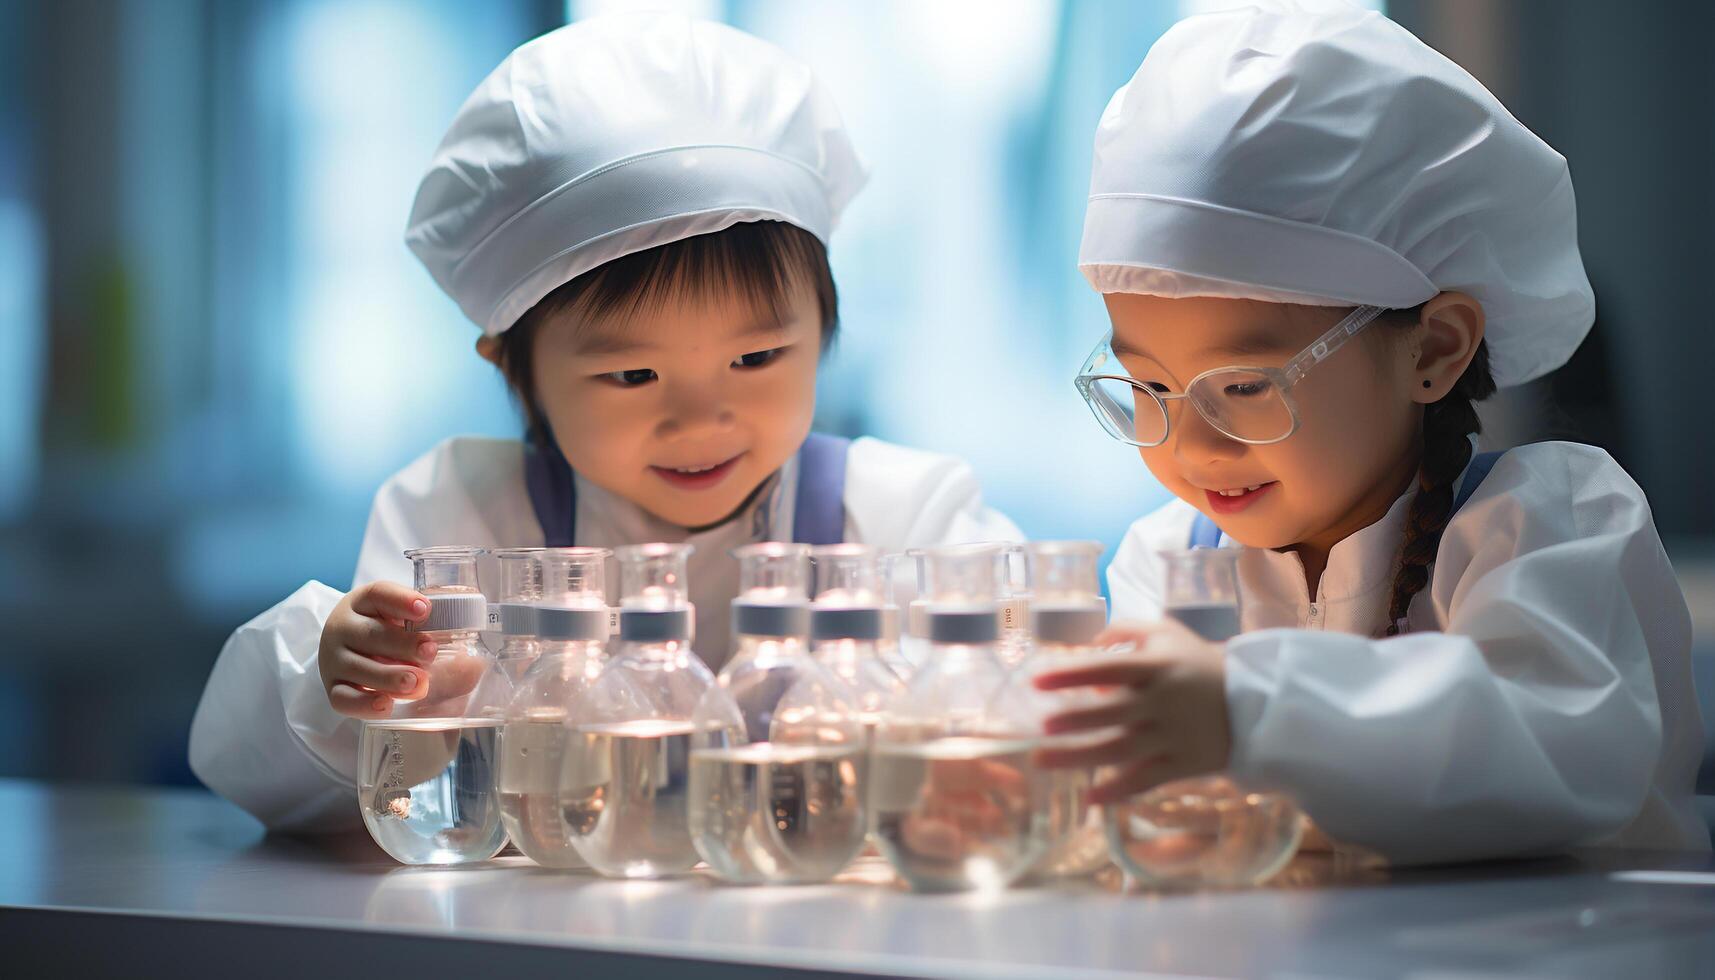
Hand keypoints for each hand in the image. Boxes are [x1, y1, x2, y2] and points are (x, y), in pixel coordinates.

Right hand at [319, 582, 434, 718]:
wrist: (344, 651)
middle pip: (370, 634)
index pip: (378, 594)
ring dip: (390, 676)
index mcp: (362, 602)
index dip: (401, 600)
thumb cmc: (382, 632)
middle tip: (430, 652)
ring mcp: (334, 659)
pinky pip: (343, 699)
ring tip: (418, 683)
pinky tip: (386, 705)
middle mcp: (343, 628)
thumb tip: (474, 665)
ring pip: (358, 667)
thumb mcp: (399, 619)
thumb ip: (430, 629)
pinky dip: (364, 704)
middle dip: (403, 644)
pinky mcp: (332, 687)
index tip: (425, 609)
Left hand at [1031, 619, 1230, 804]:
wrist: (1255, 701)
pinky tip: (1089, 797)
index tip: (1035, 681)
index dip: (1071, 674)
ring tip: (1041, 759)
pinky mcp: (1184, 764)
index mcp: (1158, 666)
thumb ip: (1126, 630)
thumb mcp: (1167, 633)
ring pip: (1120, 751)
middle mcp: (1164, 701)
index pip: (1108, 667)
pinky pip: (1146, 780)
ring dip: (1078, 758)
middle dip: (1073, 721)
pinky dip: (1117, 791)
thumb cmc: (1197, 663)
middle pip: (1111, 714)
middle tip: (1039, 727)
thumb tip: (1087, 645)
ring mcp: (1174, 736)